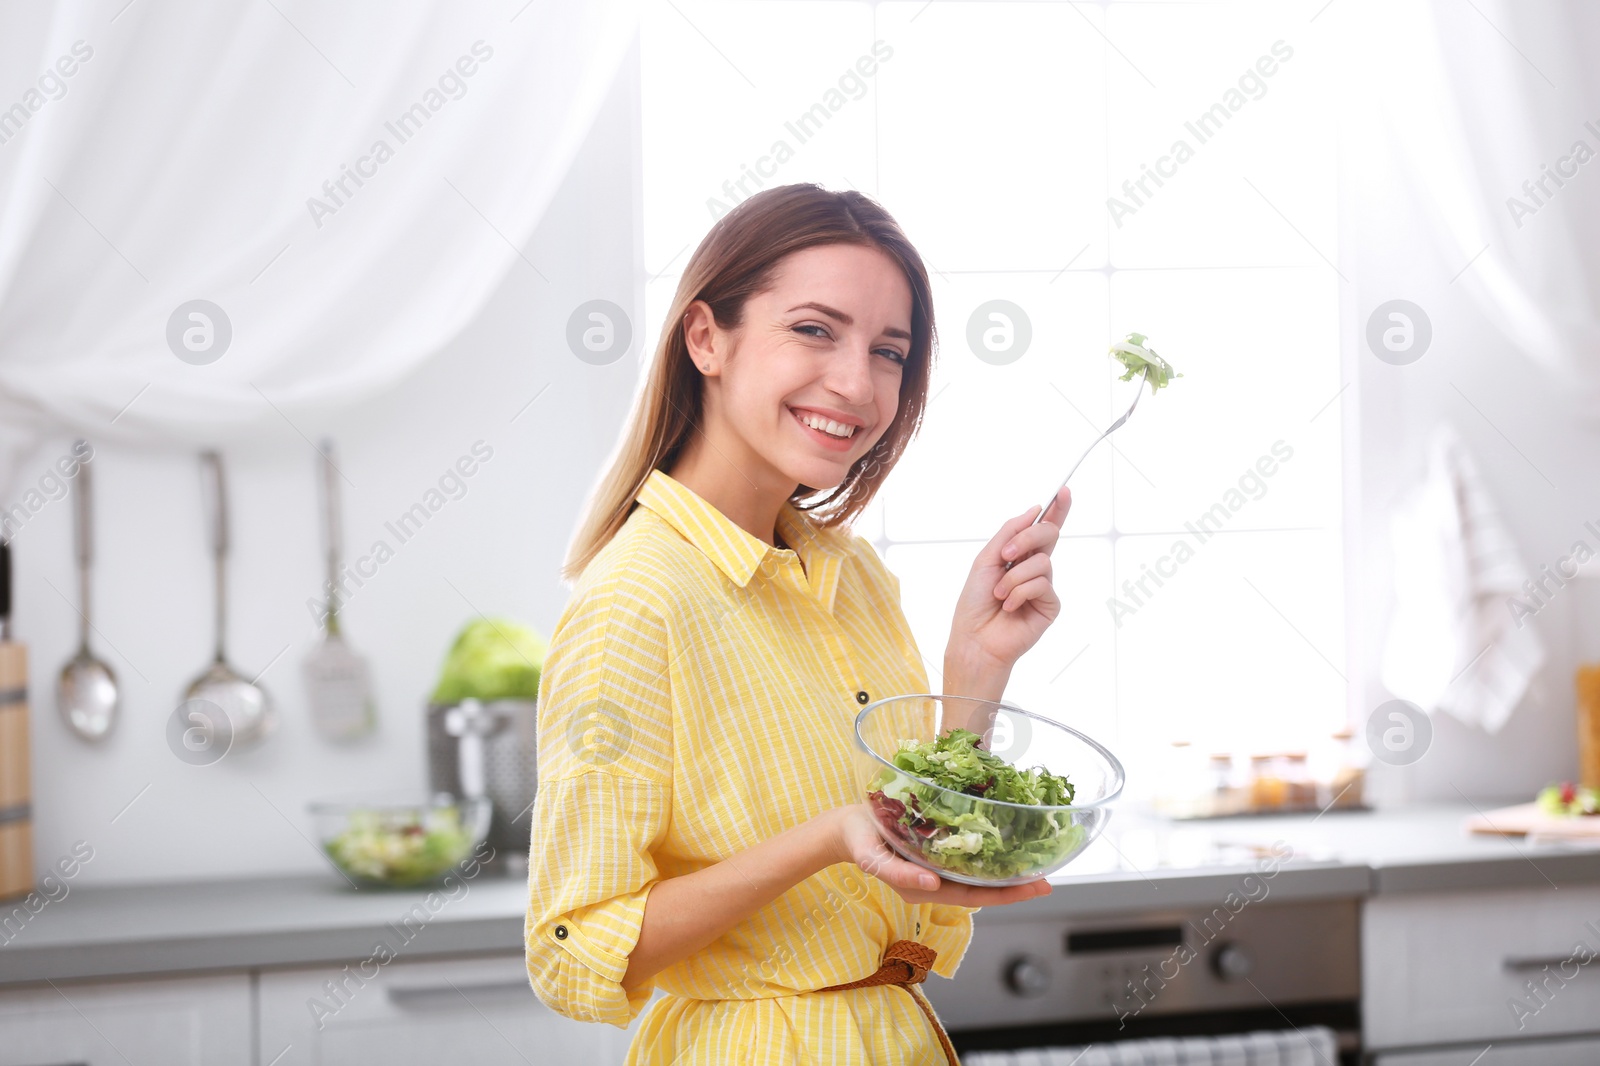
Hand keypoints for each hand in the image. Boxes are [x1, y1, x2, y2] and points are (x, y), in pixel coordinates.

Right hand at [830, 804, 1050, 905]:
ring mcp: (937, 867)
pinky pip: (968, 857)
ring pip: (978, 874)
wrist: (846, 826)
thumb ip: (898, 874)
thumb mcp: (871, 858)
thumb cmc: (858, 841)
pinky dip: (990, 854)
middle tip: (1047, 879)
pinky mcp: (936, 851)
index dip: (1006, 894)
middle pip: (983, 889)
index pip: (974, 896)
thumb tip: (933, 885)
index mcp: (924, 887)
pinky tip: (1006, 844)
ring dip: (1006, 871)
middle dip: (1015, 886)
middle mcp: (936, 881)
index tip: (1036, 887)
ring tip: (1034, 862)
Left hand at [946, 487, 1070, 675]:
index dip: (1056, 509)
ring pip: (1042, 562)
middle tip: (1006, 554)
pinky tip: (1009, 607)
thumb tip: (1034, 510)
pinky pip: (1042, 584)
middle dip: (1027, 538)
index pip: (1043, 529)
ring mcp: (1044, 587)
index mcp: (1019, 556)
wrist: (974, 637)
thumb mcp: (986, 559)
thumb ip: (1009, 533)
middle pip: (1048, 535)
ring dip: (1013, 577)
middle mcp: (1034, 569)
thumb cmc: (975, 602)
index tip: (1064, 490)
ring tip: (1000, 594)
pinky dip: (1020, 592)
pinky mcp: (1050, 606)